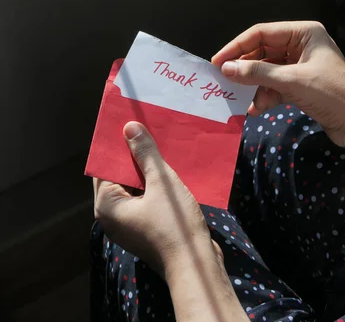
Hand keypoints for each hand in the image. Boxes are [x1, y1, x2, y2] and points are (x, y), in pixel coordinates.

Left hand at [93, 121, 221, 277]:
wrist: (195, 265)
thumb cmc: (174, 224)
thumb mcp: (162, 183)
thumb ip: (146, 155)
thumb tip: (129, 128)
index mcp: (107, 206)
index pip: (104, 168)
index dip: (117, 146)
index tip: (129, 125)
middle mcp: (113, 216)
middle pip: (120, 178)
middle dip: (135, 156)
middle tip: (148, 132)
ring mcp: (130, 225)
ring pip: (136, 189)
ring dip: (148, 171)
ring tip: (163, 147)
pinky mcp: (147, 230)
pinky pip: (147, 201)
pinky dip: (156, 187)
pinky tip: (173, 171)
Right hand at [212, 21, 344, 149]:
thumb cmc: (332, 94)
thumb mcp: (292, 81)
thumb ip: (258, 73)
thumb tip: (226, 69)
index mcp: (304, 33)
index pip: (262, 33)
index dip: (237, 47)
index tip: (217, 62)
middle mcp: (302, 46)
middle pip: (263, 52)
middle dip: (244, 68)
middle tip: (223, 81)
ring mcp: (302, 67)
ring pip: (268, 72)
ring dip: (254, 86)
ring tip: (238, 98)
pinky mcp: (302, 87)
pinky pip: (276, 87)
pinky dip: (266, 97)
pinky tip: (255, 109)